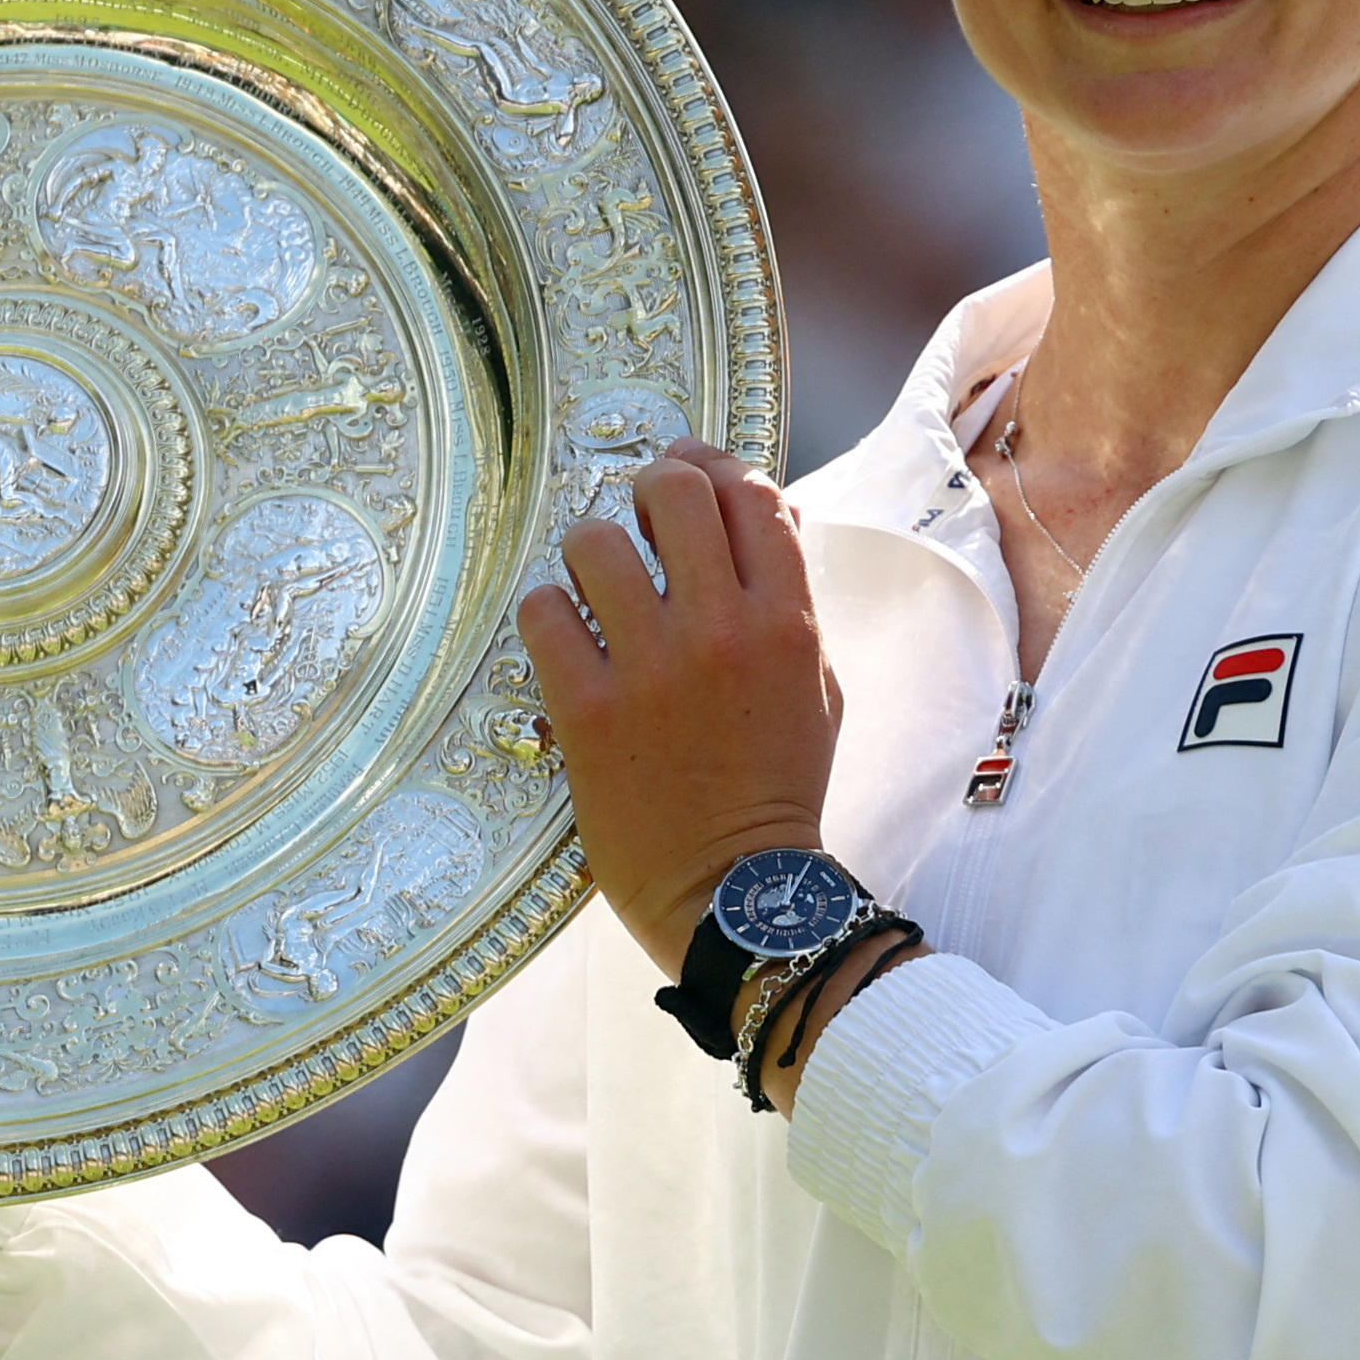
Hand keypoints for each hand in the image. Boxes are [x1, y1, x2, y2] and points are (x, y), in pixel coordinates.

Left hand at [516, 440, 838, 967]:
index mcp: (788, 623)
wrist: (736, 890)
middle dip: (650, 494)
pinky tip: (566, 641)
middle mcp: (721, 631)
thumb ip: (794, 600)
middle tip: (639, 526)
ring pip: (595, 542)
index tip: (689, 478)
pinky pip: (543, 613)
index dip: (715, 470)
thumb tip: (770, 515)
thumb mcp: (815, 686)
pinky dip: (548, 616)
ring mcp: (651, 668)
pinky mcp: (587, 709)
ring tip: (594, 591)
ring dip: (590, 555)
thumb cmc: (779, 787)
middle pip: (674, 492)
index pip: (752, 496)